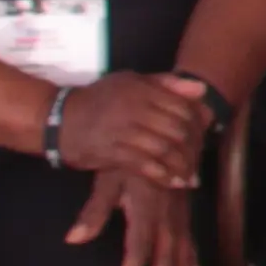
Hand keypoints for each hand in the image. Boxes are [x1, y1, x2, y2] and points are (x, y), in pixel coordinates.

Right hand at [53, 70, 218, 193]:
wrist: (61, 118)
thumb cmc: (101, 99)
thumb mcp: (131, 82)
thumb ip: (166, 84)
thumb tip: (202, 90)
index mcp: (141, 89)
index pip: (181, 107)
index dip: (196, 125)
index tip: (204, 139)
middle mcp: (134, 108)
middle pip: (175, 129)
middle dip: (192, 149)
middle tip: (199, 163)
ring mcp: (122, 130)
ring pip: (162, 149)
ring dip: (180, 166)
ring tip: (190, 178)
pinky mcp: (111, 151)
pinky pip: (143, 165)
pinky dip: (161, 175)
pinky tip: (172, 182)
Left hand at [71, 172, 203, 265]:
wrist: (164, 138)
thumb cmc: (129, 160)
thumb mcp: (107, 177)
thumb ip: (94, 211)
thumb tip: (72, 238)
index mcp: (148, 209)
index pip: (139, 250)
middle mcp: (169, 220)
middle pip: (166, 264)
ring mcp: (181, 223)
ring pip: (184, 265)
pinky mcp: (185, 225)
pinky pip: (194, 257)